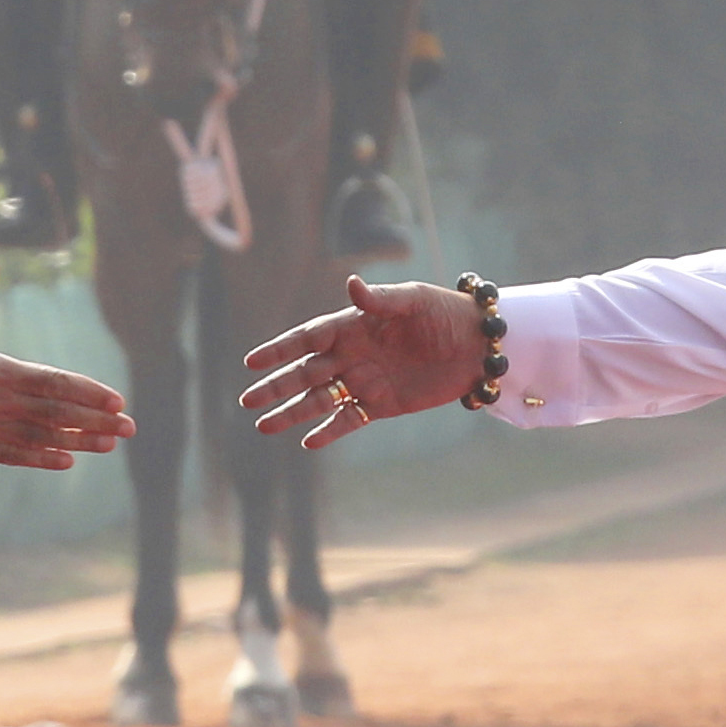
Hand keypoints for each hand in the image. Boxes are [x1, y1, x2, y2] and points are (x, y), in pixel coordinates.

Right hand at [0, 258, 134, 468]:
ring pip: (43, 437)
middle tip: (129, 427)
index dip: (89, 392)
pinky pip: (15, 456)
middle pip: (58, 413)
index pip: (54, 382)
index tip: (117, 399)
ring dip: (79, 441)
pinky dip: (42, 458)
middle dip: (97, 420)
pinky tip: (66, 461)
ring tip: (110, 444)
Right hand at [241, 274, 496, 446]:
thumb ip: (379, 299)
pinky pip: (349, 420)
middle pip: (305, 373)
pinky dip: (329, 431)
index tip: (251, 362)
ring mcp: (365, 381)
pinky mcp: (382, 405)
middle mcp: (352, 354)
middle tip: (247, 399)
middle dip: (276, 386)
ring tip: (263, 426)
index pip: (307, 338)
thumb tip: (350, 284)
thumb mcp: (412, 300)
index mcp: (353, 325)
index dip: (279, 350)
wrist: (478, 346)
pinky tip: (307, 443)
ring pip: (319, 400)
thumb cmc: (444, 313)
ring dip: (292, 412)